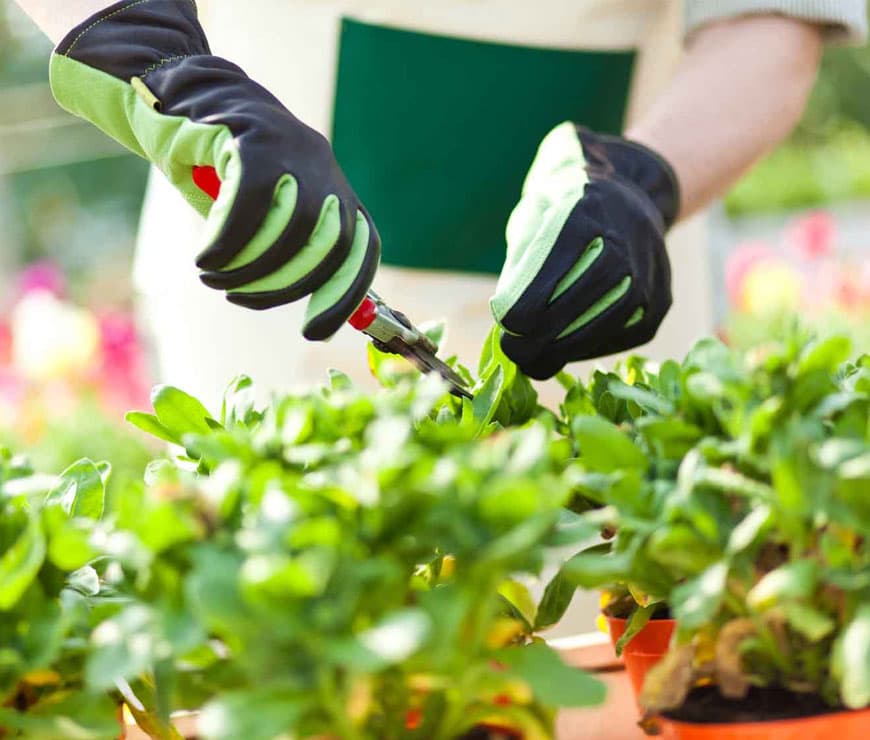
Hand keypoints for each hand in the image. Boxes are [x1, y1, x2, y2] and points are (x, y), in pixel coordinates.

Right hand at [49, 0, 378, 339]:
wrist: (175, 96)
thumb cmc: (219, 171)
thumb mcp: (261, 211)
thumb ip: (286, 247)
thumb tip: (297, 296)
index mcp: (334, 188)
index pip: (361, 248)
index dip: (344, 295)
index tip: (313, 331)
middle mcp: (323, 166)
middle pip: (328, 243)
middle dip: (285, 286)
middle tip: (240, 299)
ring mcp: (292, 147)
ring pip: (291, 226)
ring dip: (251, 268)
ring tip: (216, 279)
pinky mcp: (254, 135)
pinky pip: (250, 203)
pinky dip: (228, 241)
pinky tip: (207, 259)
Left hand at [490, 123, 678, 378]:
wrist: (623, 193)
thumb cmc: (561, 212)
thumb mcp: (531, 222)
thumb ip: (520, 268)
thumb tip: (511, 326)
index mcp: (583, 210)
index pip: (551, 268)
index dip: (525, 305)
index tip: (506, 324)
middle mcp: (625, 237)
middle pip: (583, 298)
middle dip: (543, 335)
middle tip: (515, 353)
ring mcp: (650, 268)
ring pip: (610, 320)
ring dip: (569, 348)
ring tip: (538, 360)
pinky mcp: (662, 298)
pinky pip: (630, 332)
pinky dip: (597, 346)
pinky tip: (571, 349)